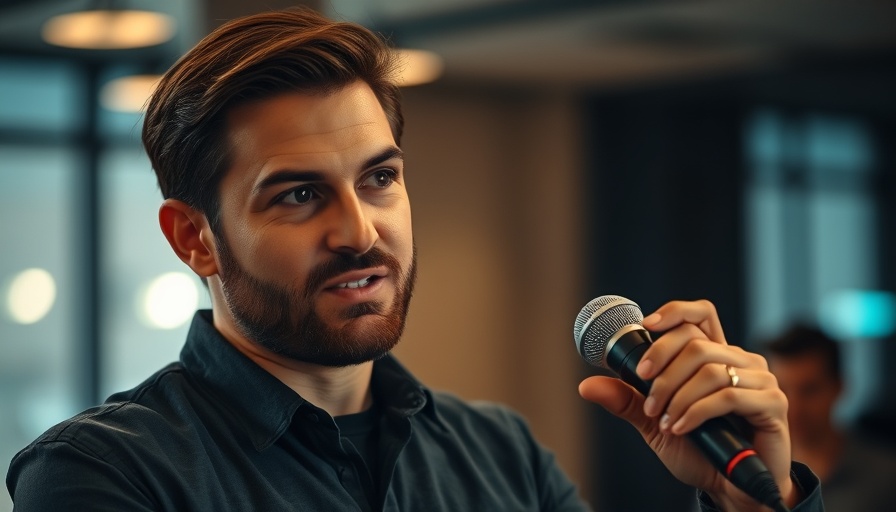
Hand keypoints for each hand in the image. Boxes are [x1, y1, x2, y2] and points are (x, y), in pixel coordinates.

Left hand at [578, 299, 796, 510]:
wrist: (731, 490)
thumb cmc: (699, 451)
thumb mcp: (655, 422)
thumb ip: (628, 400)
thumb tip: (586, 386)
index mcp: (716, 356)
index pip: (700, 315)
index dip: (674, 312)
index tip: (645, 325)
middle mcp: (741, 360)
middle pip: (696, 343)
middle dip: (662, 368)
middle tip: (648, 396)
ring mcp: (760, 380)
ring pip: (709, 369)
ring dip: (677, 396)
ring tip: (665, 421)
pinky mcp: (773, 403)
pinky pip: (727, 396)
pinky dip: (696, 412)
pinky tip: (681, 428)